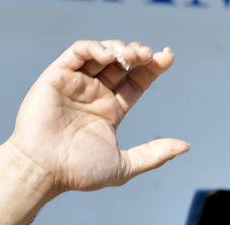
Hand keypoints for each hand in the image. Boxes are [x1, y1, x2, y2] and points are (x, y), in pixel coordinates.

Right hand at [7, 40, 188, 195]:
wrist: (44, 170)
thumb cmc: (78, 172)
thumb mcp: (125, 165)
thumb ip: (154, 154)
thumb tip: (184, 146)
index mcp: (110, 111)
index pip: (136, 82)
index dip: (152, 69)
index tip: (168, 58)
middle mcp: (94, 95)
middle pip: (122, 64)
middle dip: (139, 54)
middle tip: (150, 55)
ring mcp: (76, 84)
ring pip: (102, 53)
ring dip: (119, 48)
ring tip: (131, 55)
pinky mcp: (57, 76)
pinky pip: (78, 52)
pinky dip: (95, 48)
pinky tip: (109, 56)